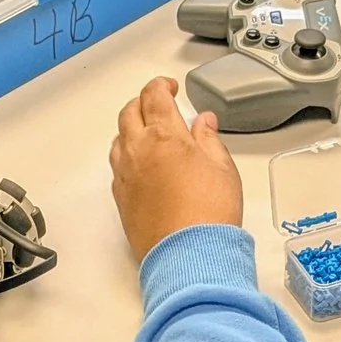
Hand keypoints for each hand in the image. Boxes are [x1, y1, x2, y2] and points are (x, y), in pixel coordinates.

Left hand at [111, 77, 243, 262]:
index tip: (170, 87)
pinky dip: (127, 155)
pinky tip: (142, 163)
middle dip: (143, 102)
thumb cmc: (209, 214)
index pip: (154, 96)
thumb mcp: (222, 168)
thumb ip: (208, 139)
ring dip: (131, 128)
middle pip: (129, 112)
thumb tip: (202, 123)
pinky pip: (117, 166)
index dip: (161, 85)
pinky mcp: (121, 198)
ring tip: (148, 132)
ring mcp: (125, 176)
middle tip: (158, 105)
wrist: (190, 256)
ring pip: (118, 138)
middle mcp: (138, 151)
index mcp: (164, 136)